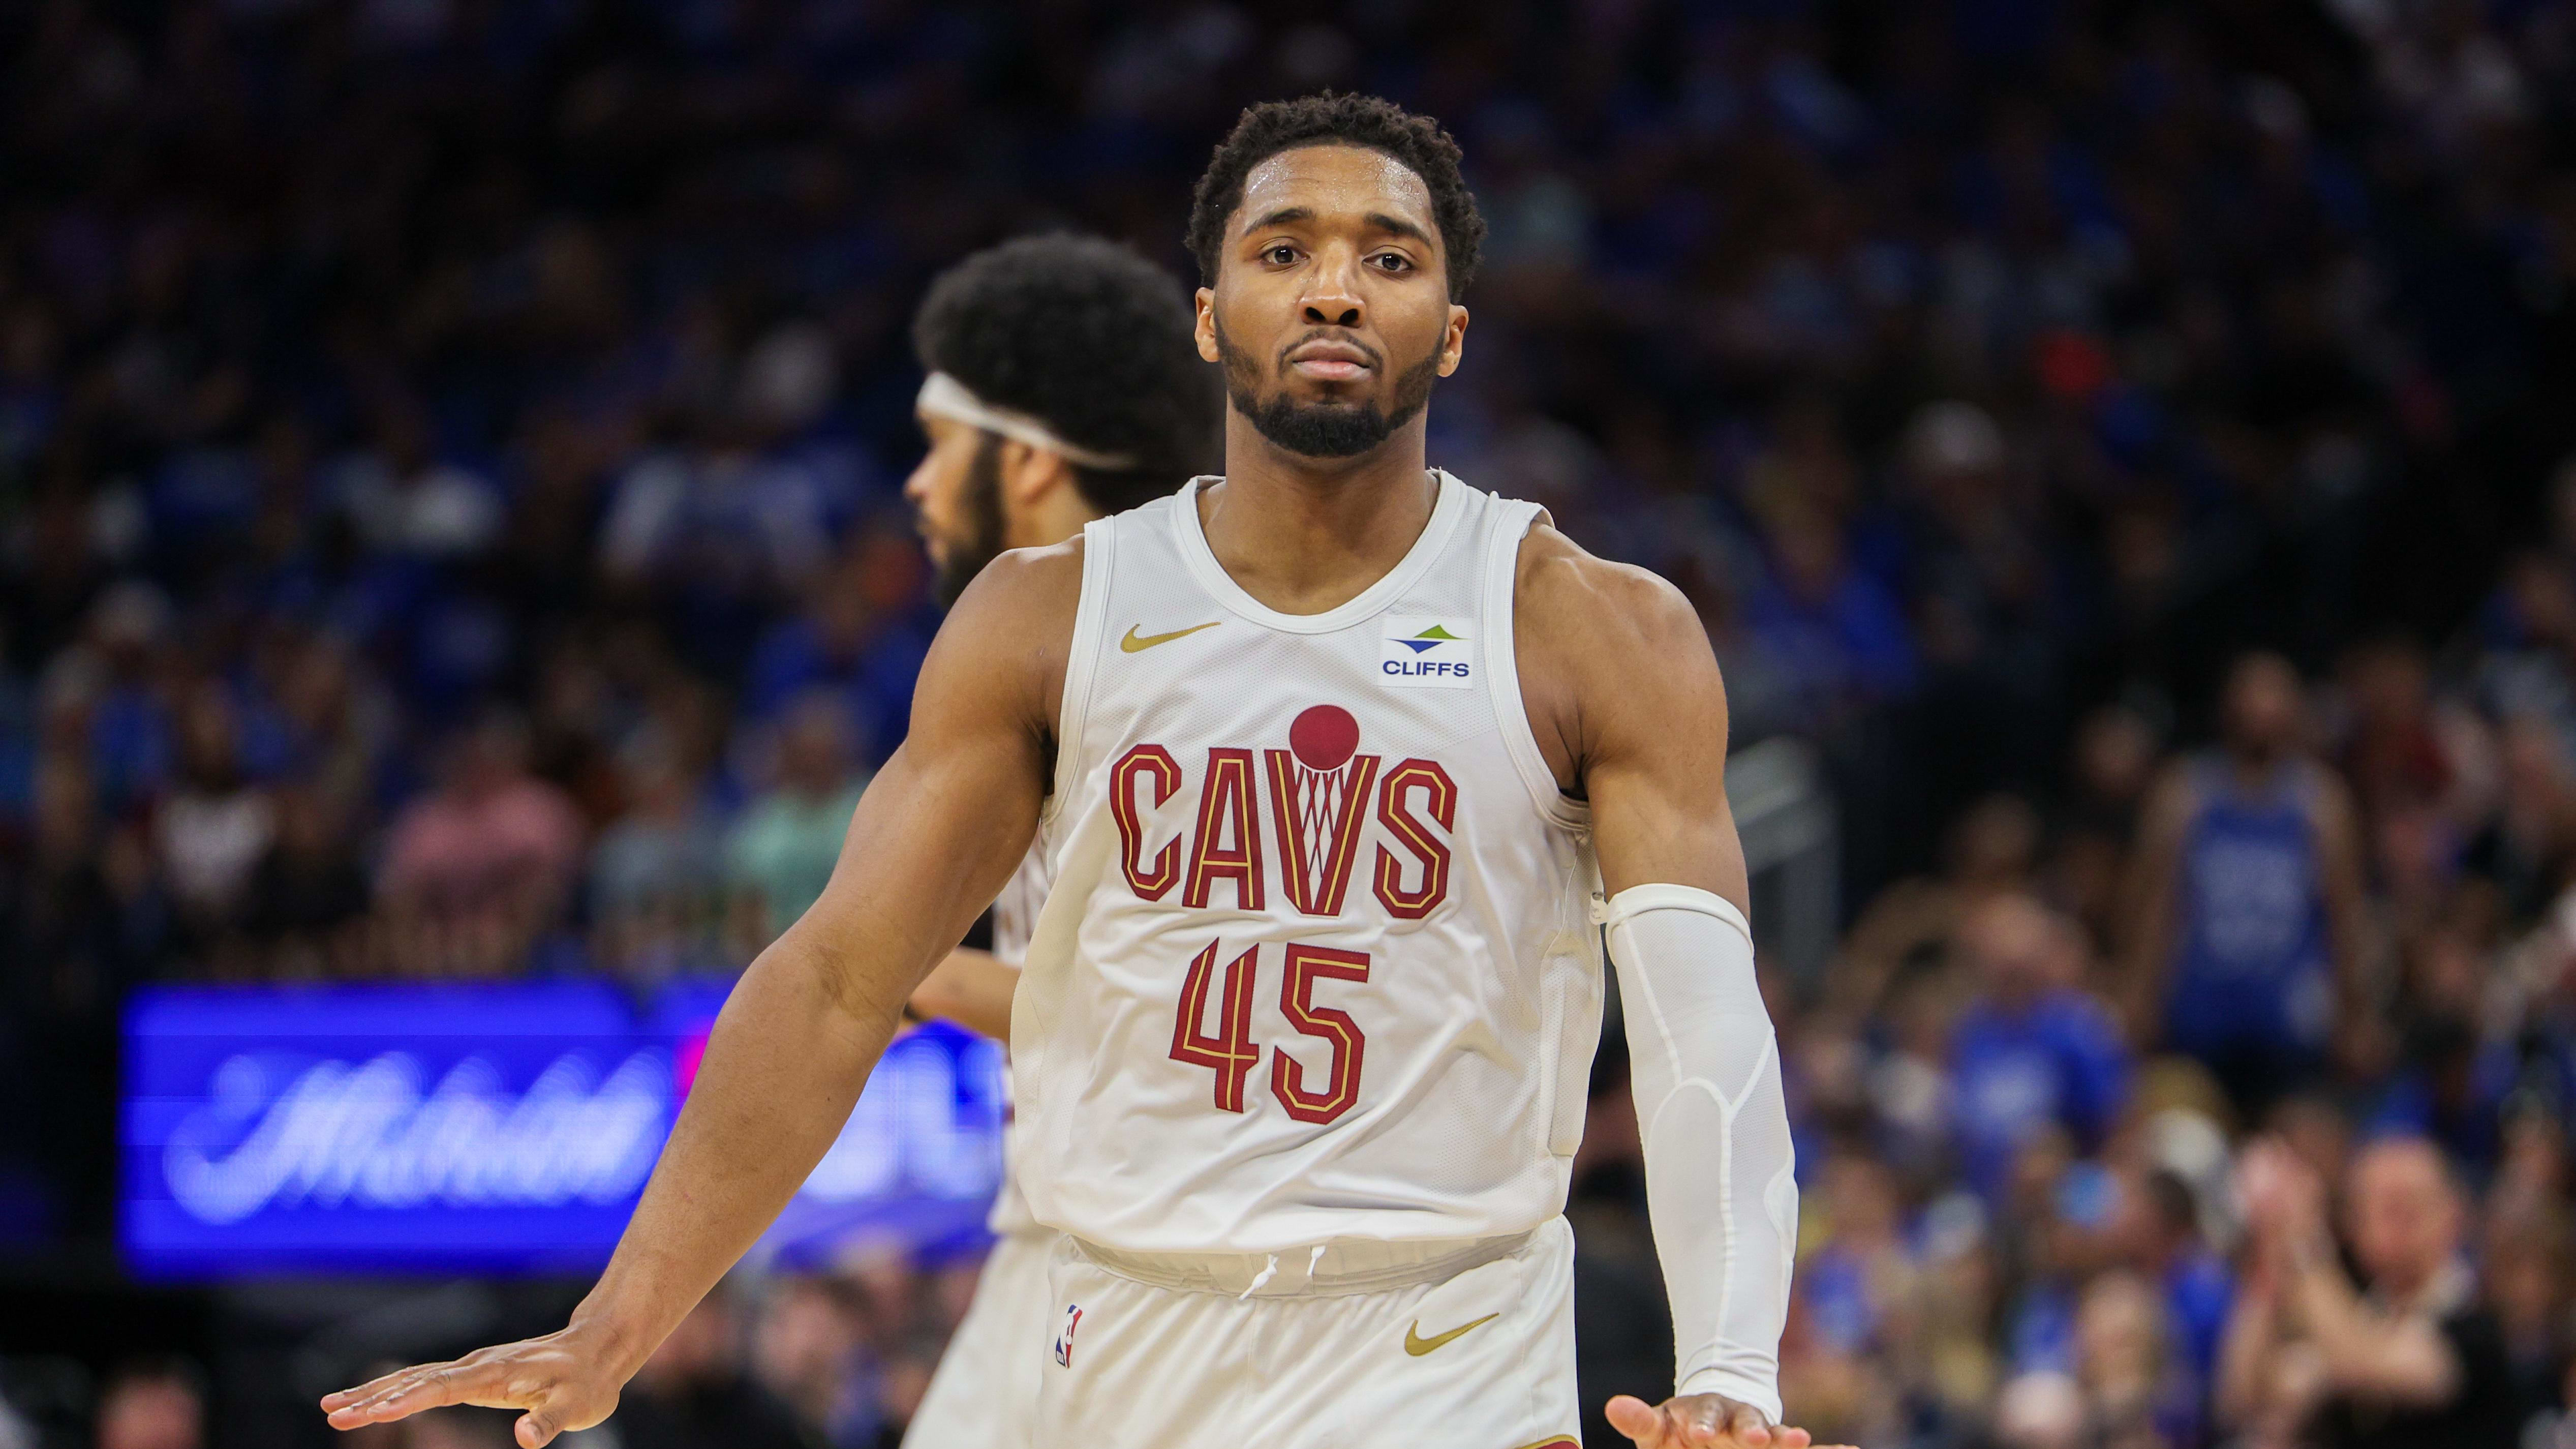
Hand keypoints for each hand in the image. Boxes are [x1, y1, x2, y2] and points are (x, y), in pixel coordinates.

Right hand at [320, 1323, 628, 1446]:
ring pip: (415, 1378)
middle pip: (416, 1380)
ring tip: (332, 1406)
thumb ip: (548, 1423)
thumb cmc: (588, 1381)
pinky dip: (395, 1389)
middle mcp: (478, 1365)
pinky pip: (426, 1380)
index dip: (410, 1399)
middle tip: (332, 1412)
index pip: (444, 1386)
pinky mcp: (475, 1374)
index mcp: (496, 1372)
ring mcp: (474, 1368)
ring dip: (375, 1392)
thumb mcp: (577, 1407)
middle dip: (374, 1397)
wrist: (599, 1349)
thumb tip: (523, 1440)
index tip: (375, 1411)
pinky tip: (374, 1401)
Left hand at [1604, 1392, 1843, 1447]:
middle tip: (1755, 1438)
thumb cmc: (1679, 1432)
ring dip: (1786, 1437)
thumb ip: (1640, 1420)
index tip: (1696, 1434)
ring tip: (1801, 1440)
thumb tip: (1612, 1404)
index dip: (1701, 1424)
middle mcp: (1736, 1420)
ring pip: (1776, 1433)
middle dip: (1751, 1430)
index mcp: (1703, 1414)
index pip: (1702, 1417)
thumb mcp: (1657, 1429)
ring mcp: (1759, 1433)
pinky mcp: (1777, 1445)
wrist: (1708, 1424)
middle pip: (1746, 1423)